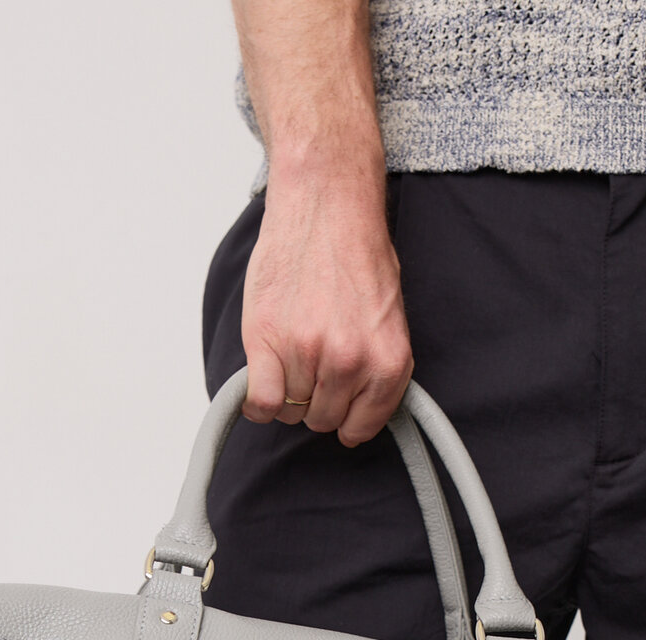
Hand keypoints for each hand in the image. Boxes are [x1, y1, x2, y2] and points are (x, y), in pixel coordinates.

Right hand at [240, 167, 412, 445]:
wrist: (326, 204)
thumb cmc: (357, 254)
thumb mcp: (388, 320)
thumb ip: (377, 368)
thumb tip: (360, 410)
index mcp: (387, 362)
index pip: (360, 427)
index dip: (344, 418)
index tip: (336, 405)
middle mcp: (350, 362)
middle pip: (322, 420)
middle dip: (315, 401)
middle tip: (310, 366)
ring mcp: (307, 352)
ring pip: (290, 410)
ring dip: (286, 392)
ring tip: (289, 354)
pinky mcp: (268, 340)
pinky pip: (261, 403)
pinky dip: (256, 402)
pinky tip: (260, 381)